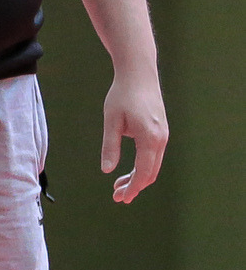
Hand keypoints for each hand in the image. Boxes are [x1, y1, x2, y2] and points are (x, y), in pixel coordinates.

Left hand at [101, 70, 167, 202]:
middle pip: (150, 172)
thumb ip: (110, 146)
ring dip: (138, 177)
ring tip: (119, 185)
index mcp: (149, 138)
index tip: (120, 198)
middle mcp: (160, 139)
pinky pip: (154, 155)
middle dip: (135, 186)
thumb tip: (107, 171)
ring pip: (153, 165)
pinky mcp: (160, 129)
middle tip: (117, 196)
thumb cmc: (122, 94)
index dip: (132, 188)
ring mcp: (163, 134)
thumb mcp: (112, 120)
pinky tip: (129, 168)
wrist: (139, 72)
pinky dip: (143, 165)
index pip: (143, 173)